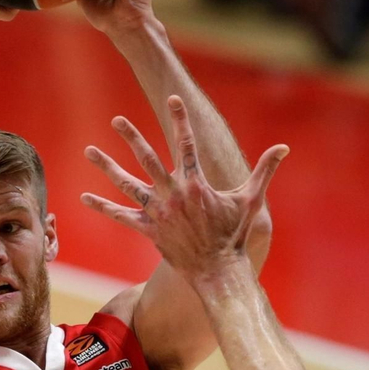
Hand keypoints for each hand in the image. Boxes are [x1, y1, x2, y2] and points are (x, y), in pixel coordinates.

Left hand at [82, 96, 286, 280]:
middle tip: (117, 120)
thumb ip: (264, 170)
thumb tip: (284, 147)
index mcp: (195, 184)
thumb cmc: (235, 236)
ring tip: (89, 150)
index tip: (172, 98)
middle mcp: (172, 195)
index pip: (186, 143)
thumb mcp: (250, 200)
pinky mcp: (148, 229)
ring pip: (127, 184)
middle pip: (147, 159)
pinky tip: (84, 197)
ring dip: (107, 166)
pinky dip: (102, 206)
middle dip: (131, 137)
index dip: (180, 119)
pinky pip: (121, 216)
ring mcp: (157, 212)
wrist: (217, 271)